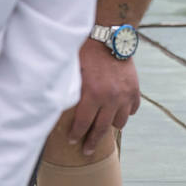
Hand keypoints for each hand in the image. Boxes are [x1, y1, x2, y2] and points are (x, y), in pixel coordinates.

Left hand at [65, 39, 140, 156]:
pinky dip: (127, 111)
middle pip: (101, 129)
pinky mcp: (135, 88)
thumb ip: (67, 89)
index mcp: (92, 95)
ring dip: (112, 125)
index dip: (76, 135)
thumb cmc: (86, 50)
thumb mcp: (73, 70)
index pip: (82, 124)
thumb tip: (51, 103)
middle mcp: (110, 98)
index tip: (72, 141)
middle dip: (92, 143)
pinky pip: (133, 108)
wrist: (109, 34)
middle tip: (87, 151)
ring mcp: (124, 95)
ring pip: (120, 122)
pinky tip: (120, 111)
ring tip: (105, 126)